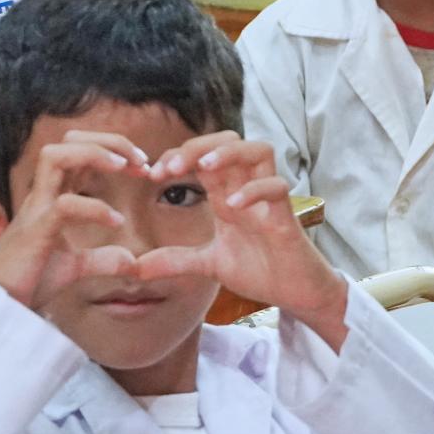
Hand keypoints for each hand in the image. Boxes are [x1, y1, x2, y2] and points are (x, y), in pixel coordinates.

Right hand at [0, 131, 148, 310]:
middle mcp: (43, 194)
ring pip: (55, 156)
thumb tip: (130, 260)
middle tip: (140, 160)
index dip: (113, 150)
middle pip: (68, 141)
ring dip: (94, 154)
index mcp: (53, 195)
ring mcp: (37, 208)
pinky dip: (95, 207)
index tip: (142, 166)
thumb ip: (101, 258)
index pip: (80, 152)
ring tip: (124, 168)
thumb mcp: (75, 266)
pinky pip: (65, 205)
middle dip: (107, 141)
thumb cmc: (31, 279)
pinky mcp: (36, 230)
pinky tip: (115, 221)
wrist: (1, 303)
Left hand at [134, 132, 350, 348]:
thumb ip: (177, 260)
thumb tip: (136, 267)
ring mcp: (268, 201)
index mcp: (228, 195)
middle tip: (172, 169)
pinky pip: (277, 188)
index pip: (203, 156)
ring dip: (231, 153)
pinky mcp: (286, 217)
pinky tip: (233, 205)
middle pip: (230, 140)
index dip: (177, 156)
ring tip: (207, 166)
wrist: (296, 293)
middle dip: (199, 146)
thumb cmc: (262, 270)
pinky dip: (254, 191)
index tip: (152, 174)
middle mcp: (247, 190)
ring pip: (260, 150)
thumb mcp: (209, 265)